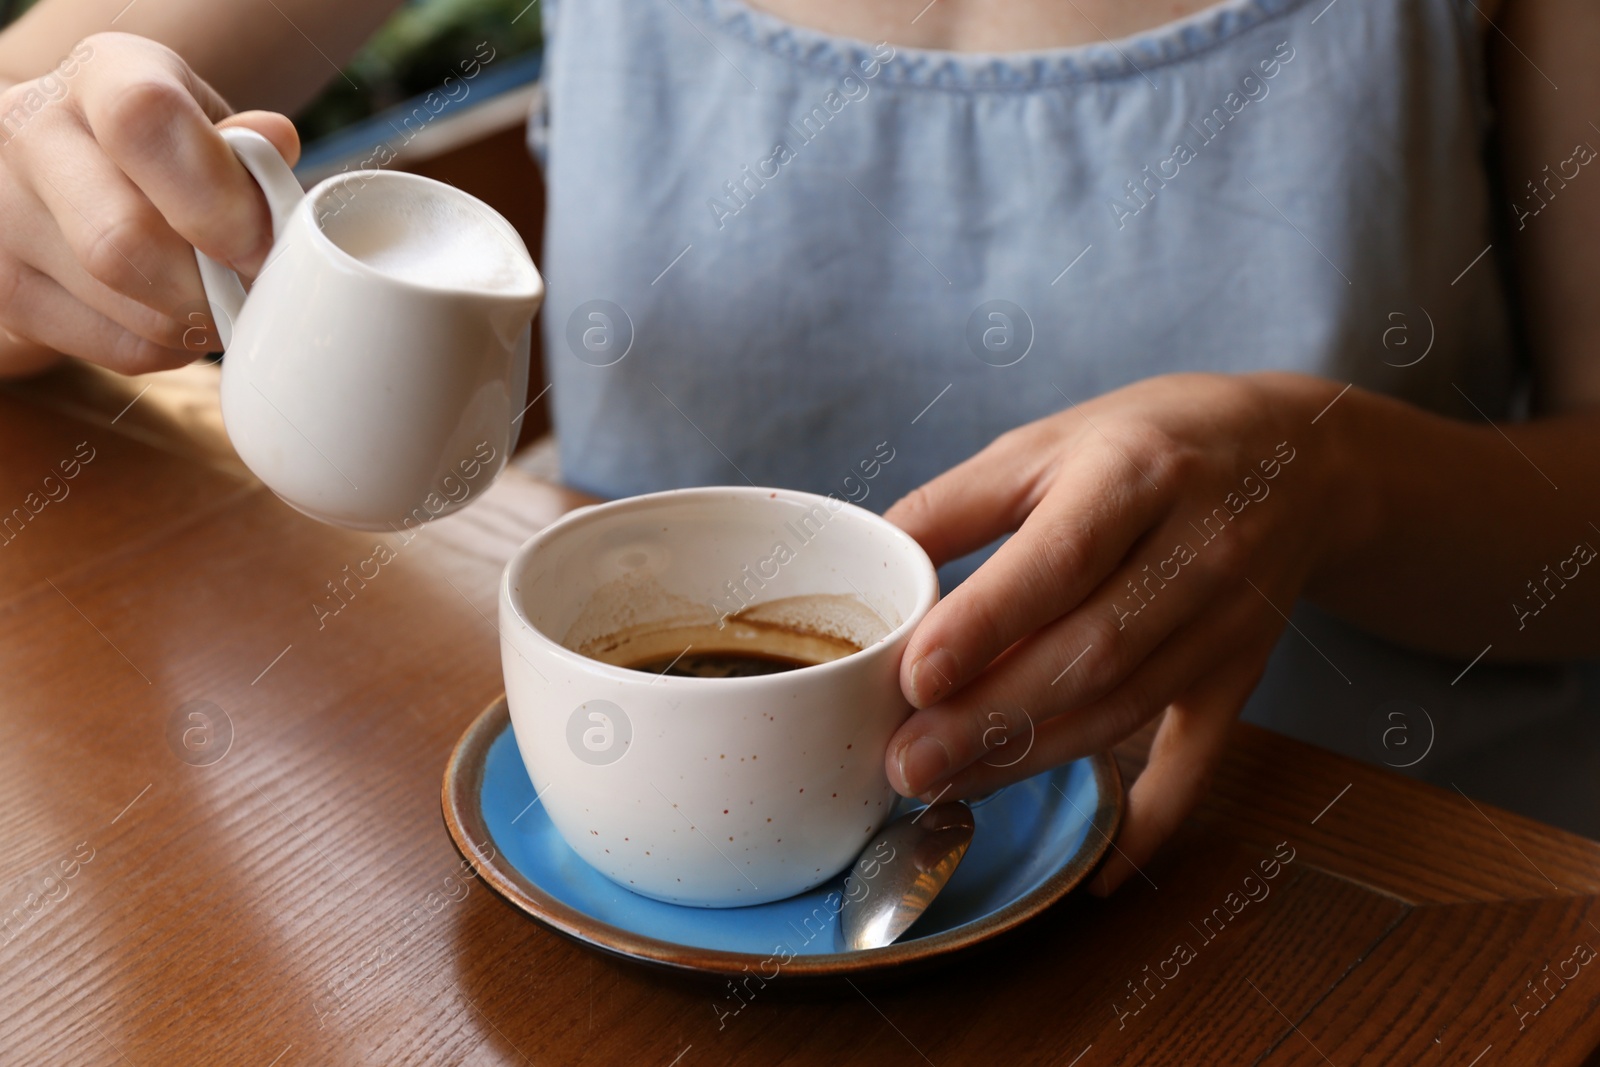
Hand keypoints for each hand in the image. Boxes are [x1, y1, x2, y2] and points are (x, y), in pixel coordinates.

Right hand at [0, 33, 298, 376]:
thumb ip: (245, 146)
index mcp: (100, 76)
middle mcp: (32, 135)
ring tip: (220, 295)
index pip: (143, 120)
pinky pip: (121, 349)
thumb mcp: (204, 122)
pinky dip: (173, 345)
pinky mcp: (9, 294)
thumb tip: (276, 144)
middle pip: (125, 239)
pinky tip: (176, 313)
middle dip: (214, 283)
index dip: (216, 197)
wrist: (57, 169)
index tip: (261, 242)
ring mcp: (5, 218)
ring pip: (130, 309)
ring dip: (202, 320)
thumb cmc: (159, 149)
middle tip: (253, 284)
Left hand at [882, 372, 1364, 892]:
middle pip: (1090, 653)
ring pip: (1125, 710)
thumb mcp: (1046, 442)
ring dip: (1031, 761)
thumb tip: (873, 574)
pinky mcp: (1241, 675)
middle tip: (905, 763)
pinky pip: (1200, 760)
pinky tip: (1099, 872)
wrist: (1298, 454)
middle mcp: (1195, 551)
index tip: (914, 677)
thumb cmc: (1148, 442)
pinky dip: (1154, 820)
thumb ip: (954, 505)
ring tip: (944, 787)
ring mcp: (1226, 623)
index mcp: (1134, 475)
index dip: (987, 624)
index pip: (1059, 561)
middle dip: (990, 719)